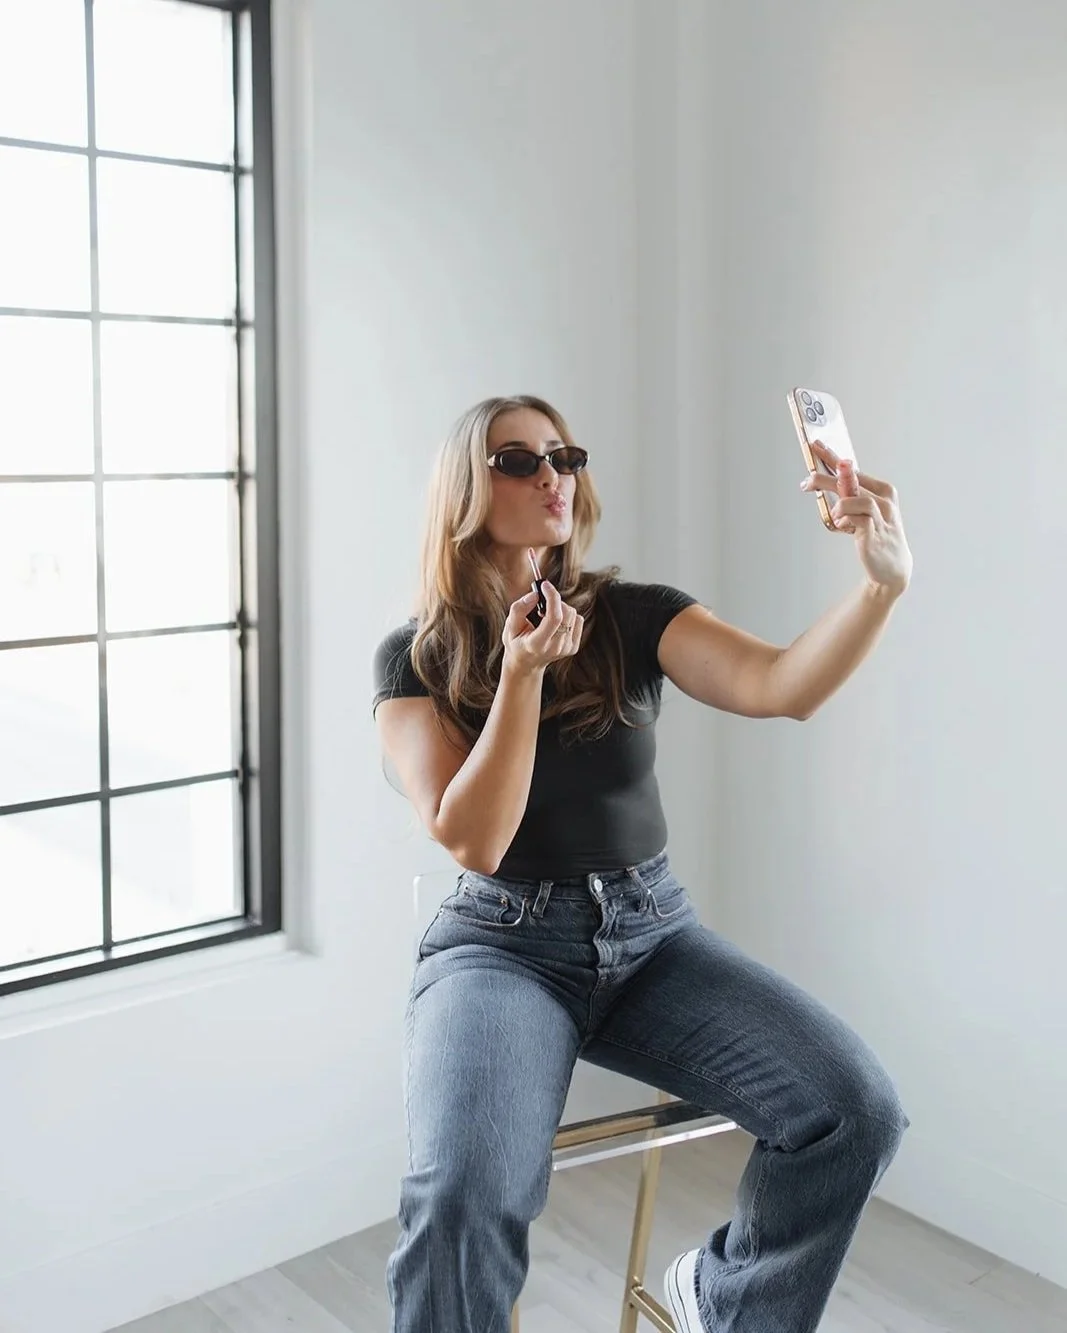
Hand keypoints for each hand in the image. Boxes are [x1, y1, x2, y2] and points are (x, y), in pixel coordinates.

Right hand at [502, 581, 583, 672]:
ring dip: (560, 608)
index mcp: (537, 644)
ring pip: (573, 614)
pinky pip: (578, 620)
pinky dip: (567, 616)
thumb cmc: (517, 642)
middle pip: (566, 613)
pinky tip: (555, 623)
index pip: (554, 618)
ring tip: (546, 615)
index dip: (552, 597)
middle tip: (542, 604)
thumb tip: (536, 594)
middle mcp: (555, 648)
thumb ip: (519, 609)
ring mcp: (566, 649)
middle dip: (555, 601)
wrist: (526, 663)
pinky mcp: (573, 647)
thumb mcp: (510, 626)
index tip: (545, 585)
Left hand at [801, 441, 912, 595]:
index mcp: (882, 489)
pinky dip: (844, 519)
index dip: (832, 457)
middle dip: (825, 477)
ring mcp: (881, 515)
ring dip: (837, 502)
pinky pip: (854, 518)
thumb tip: (822, 481)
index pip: (853, 468)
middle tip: (806, 481)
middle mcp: (884, 499)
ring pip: (853, 497)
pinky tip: (842, 524)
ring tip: (832, 513)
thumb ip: (848, 496)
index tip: (815, 445)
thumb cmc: (875, 535)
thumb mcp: (863, 511)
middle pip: (850, 479)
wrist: (892, 566)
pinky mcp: (874, 532)